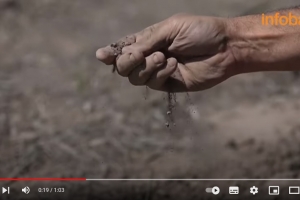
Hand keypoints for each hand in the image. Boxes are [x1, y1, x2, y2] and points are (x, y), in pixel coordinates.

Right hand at [96, 14, 237, 91]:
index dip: (110, 53)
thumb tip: (119, 52)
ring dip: (146, 67)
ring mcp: (158, 72)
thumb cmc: (200, 32)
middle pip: (123, 67)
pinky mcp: (168, 84)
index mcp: (148, 40)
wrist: (225, 48)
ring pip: (135, 78)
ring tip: (164, 57)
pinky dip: (160, 73)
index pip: (122, 49)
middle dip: (127, 62)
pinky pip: (153, 83)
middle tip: (141, 54)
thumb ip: (145, 42)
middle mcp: (150, 57)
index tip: (102, 56)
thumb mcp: (170, 29)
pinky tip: (173, 65)